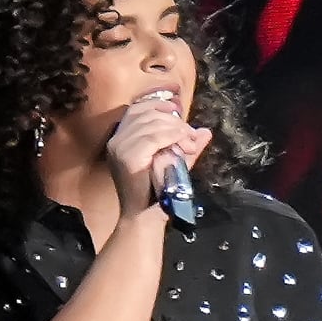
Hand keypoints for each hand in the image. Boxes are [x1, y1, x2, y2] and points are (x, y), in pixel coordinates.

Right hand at [100, 86, 213, 209]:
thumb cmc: (157, 191)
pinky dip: (172, 137)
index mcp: (121, 138)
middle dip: (173, 121)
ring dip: (176, 130)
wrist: (145, 216)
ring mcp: (120, 148)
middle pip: (147, 115)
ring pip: (152, 124)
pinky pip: (154, 138)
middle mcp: (116, 140)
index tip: (176, 110)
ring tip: (189, 143)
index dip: (157, 104)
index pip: (136, 109)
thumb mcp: (174, 162)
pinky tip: (183, 144)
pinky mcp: (128, 157)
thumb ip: (187, 145)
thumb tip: (205, 131)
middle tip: (191, 135)